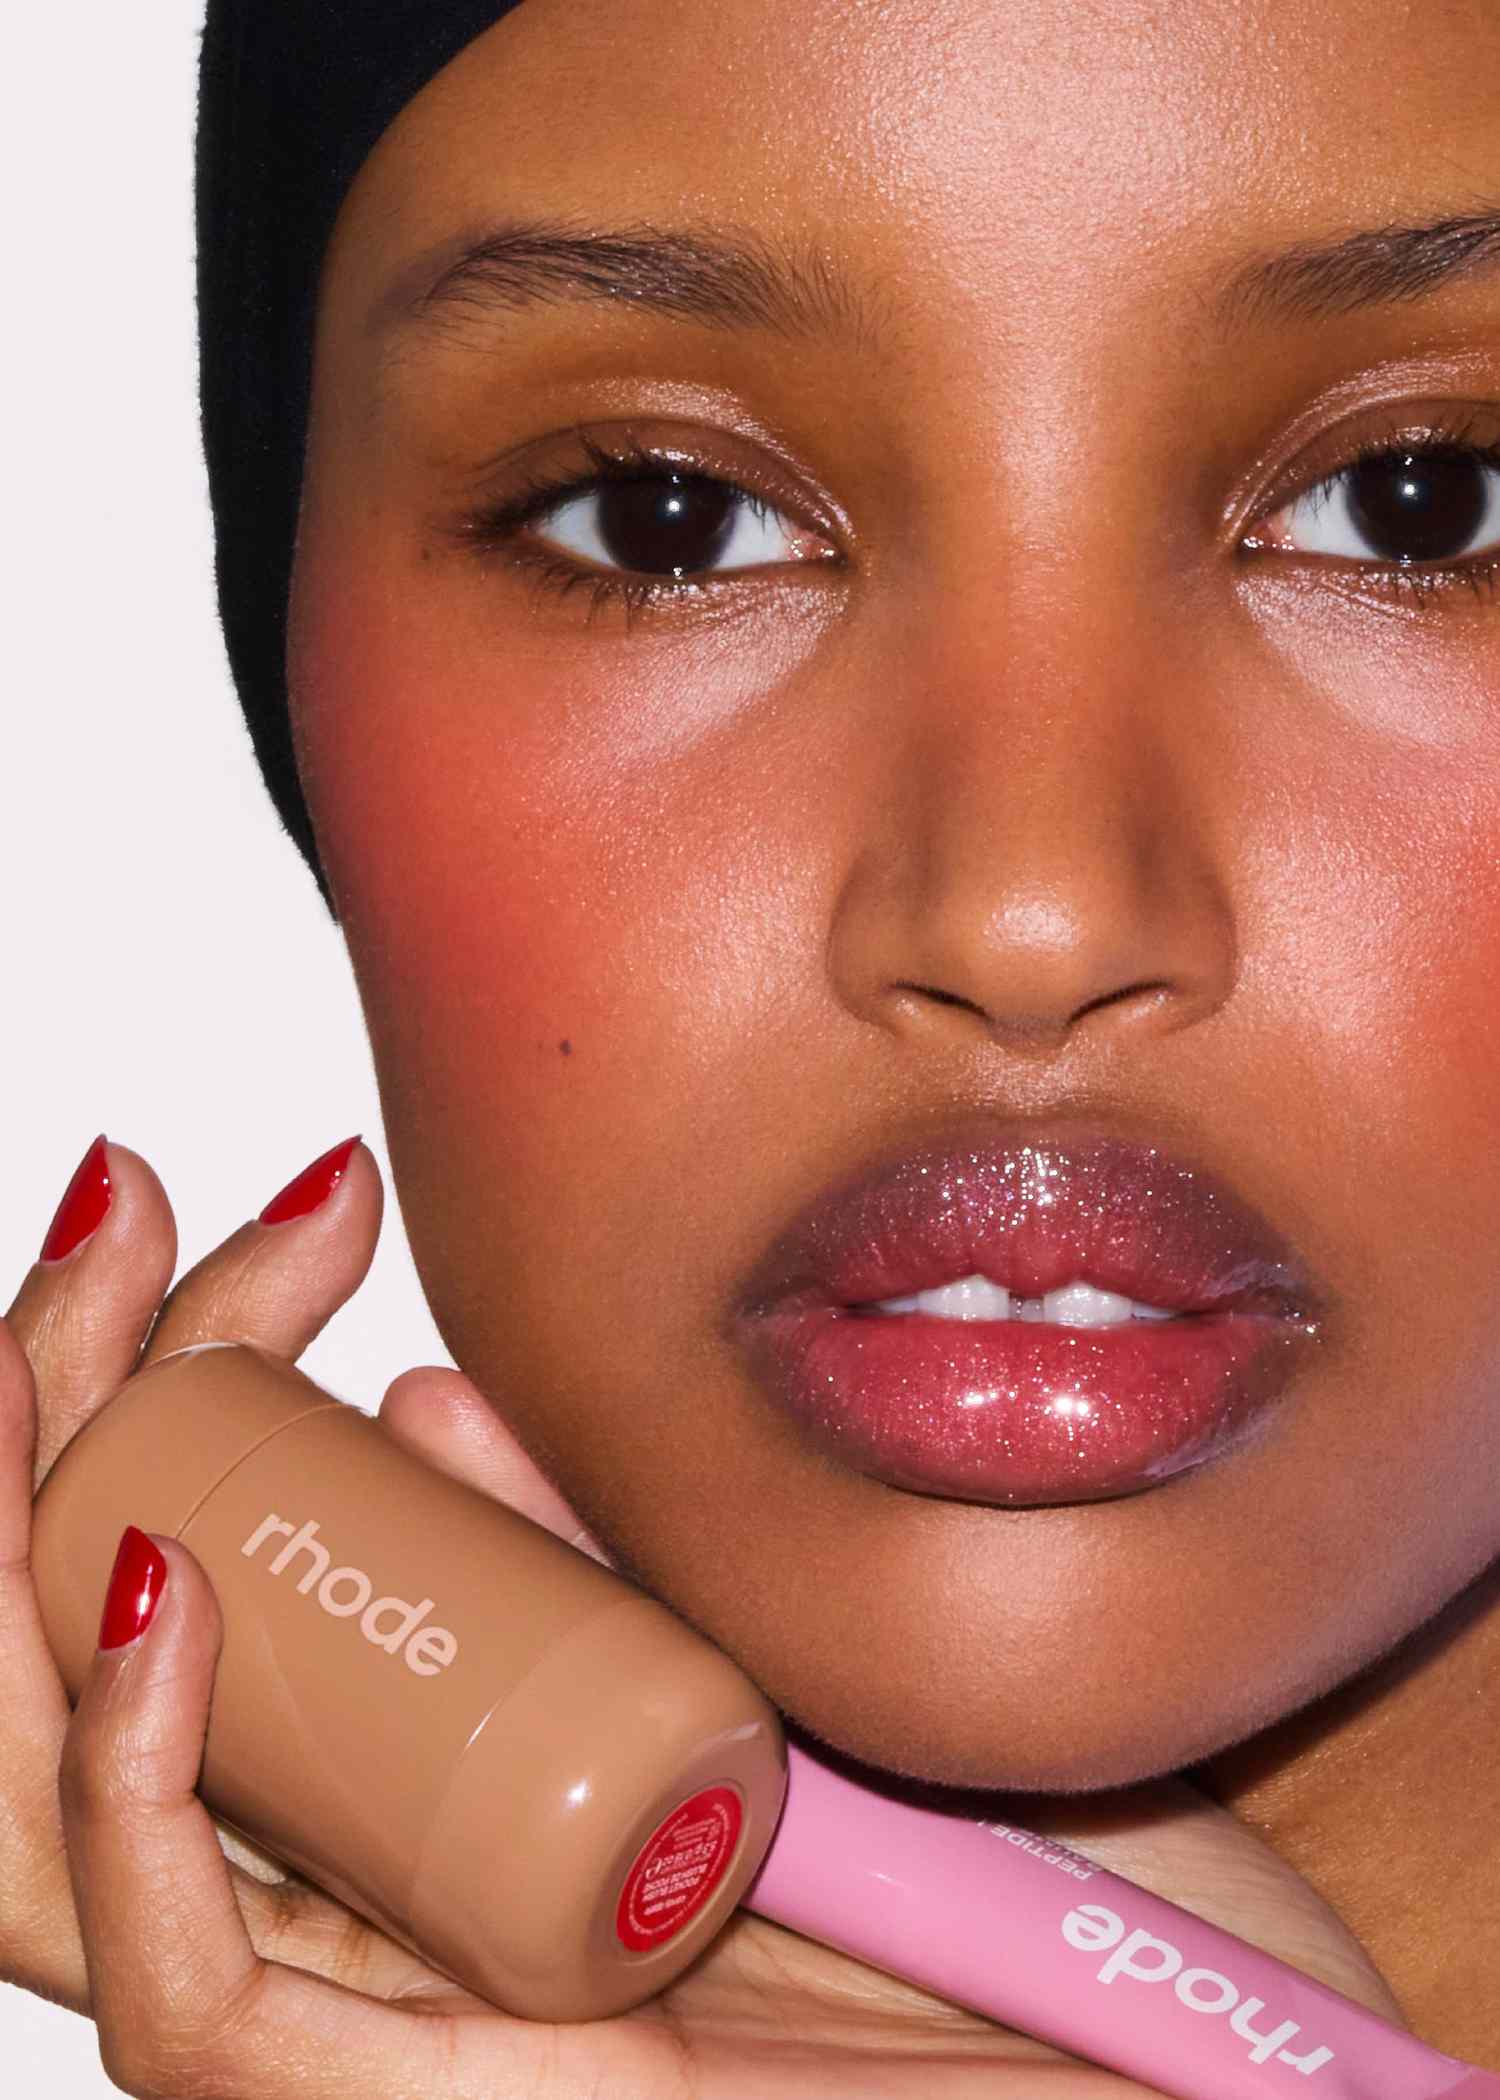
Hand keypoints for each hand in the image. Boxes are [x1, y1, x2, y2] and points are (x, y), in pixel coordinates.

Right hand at [3, 1135, 1404, 2096]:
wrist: (1192, 2098)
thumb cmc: (1022, 1905)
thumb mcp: (796, 1663)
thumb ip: (608, 1553)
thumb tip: (415, 1392)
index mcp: (457, 1798)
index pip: (231, 1578)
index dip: (201, 1363)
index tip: (290, 1192)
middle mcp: (389, 1912)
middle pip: (101, 1671)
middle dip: (70, 1415)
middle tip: (123, 1214)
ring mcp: (400, 2034)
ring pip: (65, 1835)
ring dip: (30, 1550)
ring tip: (55, 1350)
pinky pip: (195, 2000)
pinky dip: (129, 1792)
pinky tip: (158, 1599)